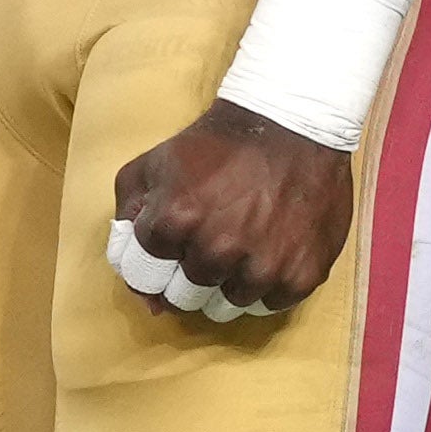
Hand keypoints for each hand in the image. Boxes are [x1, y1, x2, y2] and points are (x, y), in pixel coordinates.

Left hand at [108, 103, 354, 321]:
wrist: (291, 125)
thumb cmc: (218, 145)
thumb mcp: (154, 162)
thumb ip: (129, 212)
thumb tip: (130, 270)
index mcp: (175, 218)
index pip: (143, 275)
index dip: (152, 261)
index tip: (167, 250)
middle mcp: (218, 249)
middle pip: (184, 297)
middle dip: (185, 276)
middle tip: (203, 247)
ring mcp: (263, 267)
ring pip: (226, 306)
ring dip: (225, 284)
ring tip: (236, 249)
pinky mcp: (301, 276)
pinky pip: (267, 305)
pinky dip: (263, 286)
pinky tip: (266, 252)